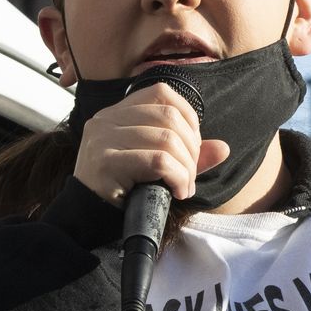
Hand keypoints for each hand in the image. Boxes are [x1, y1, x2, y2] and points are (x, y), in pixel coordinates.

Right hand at [72, 84, 230, 205]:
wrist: (88, 218)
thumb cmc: (123, 190)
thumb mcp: (159, 166)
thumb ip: (188, 154)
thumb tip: (223, 148)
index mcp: (118, 112)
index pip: (162, 92)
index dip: (188, 116)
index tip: (193, 146)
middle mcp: (107, 119)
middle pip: (169, 117)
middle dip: (192, 149)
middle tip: (189, 175)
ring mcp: (103, 138)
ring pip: (166, 139)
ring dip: (186, 168)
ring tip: (183, 187)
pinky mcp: (105, 161)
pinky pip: (157, 161)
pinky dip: (178, 177)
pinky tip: (177, 192)